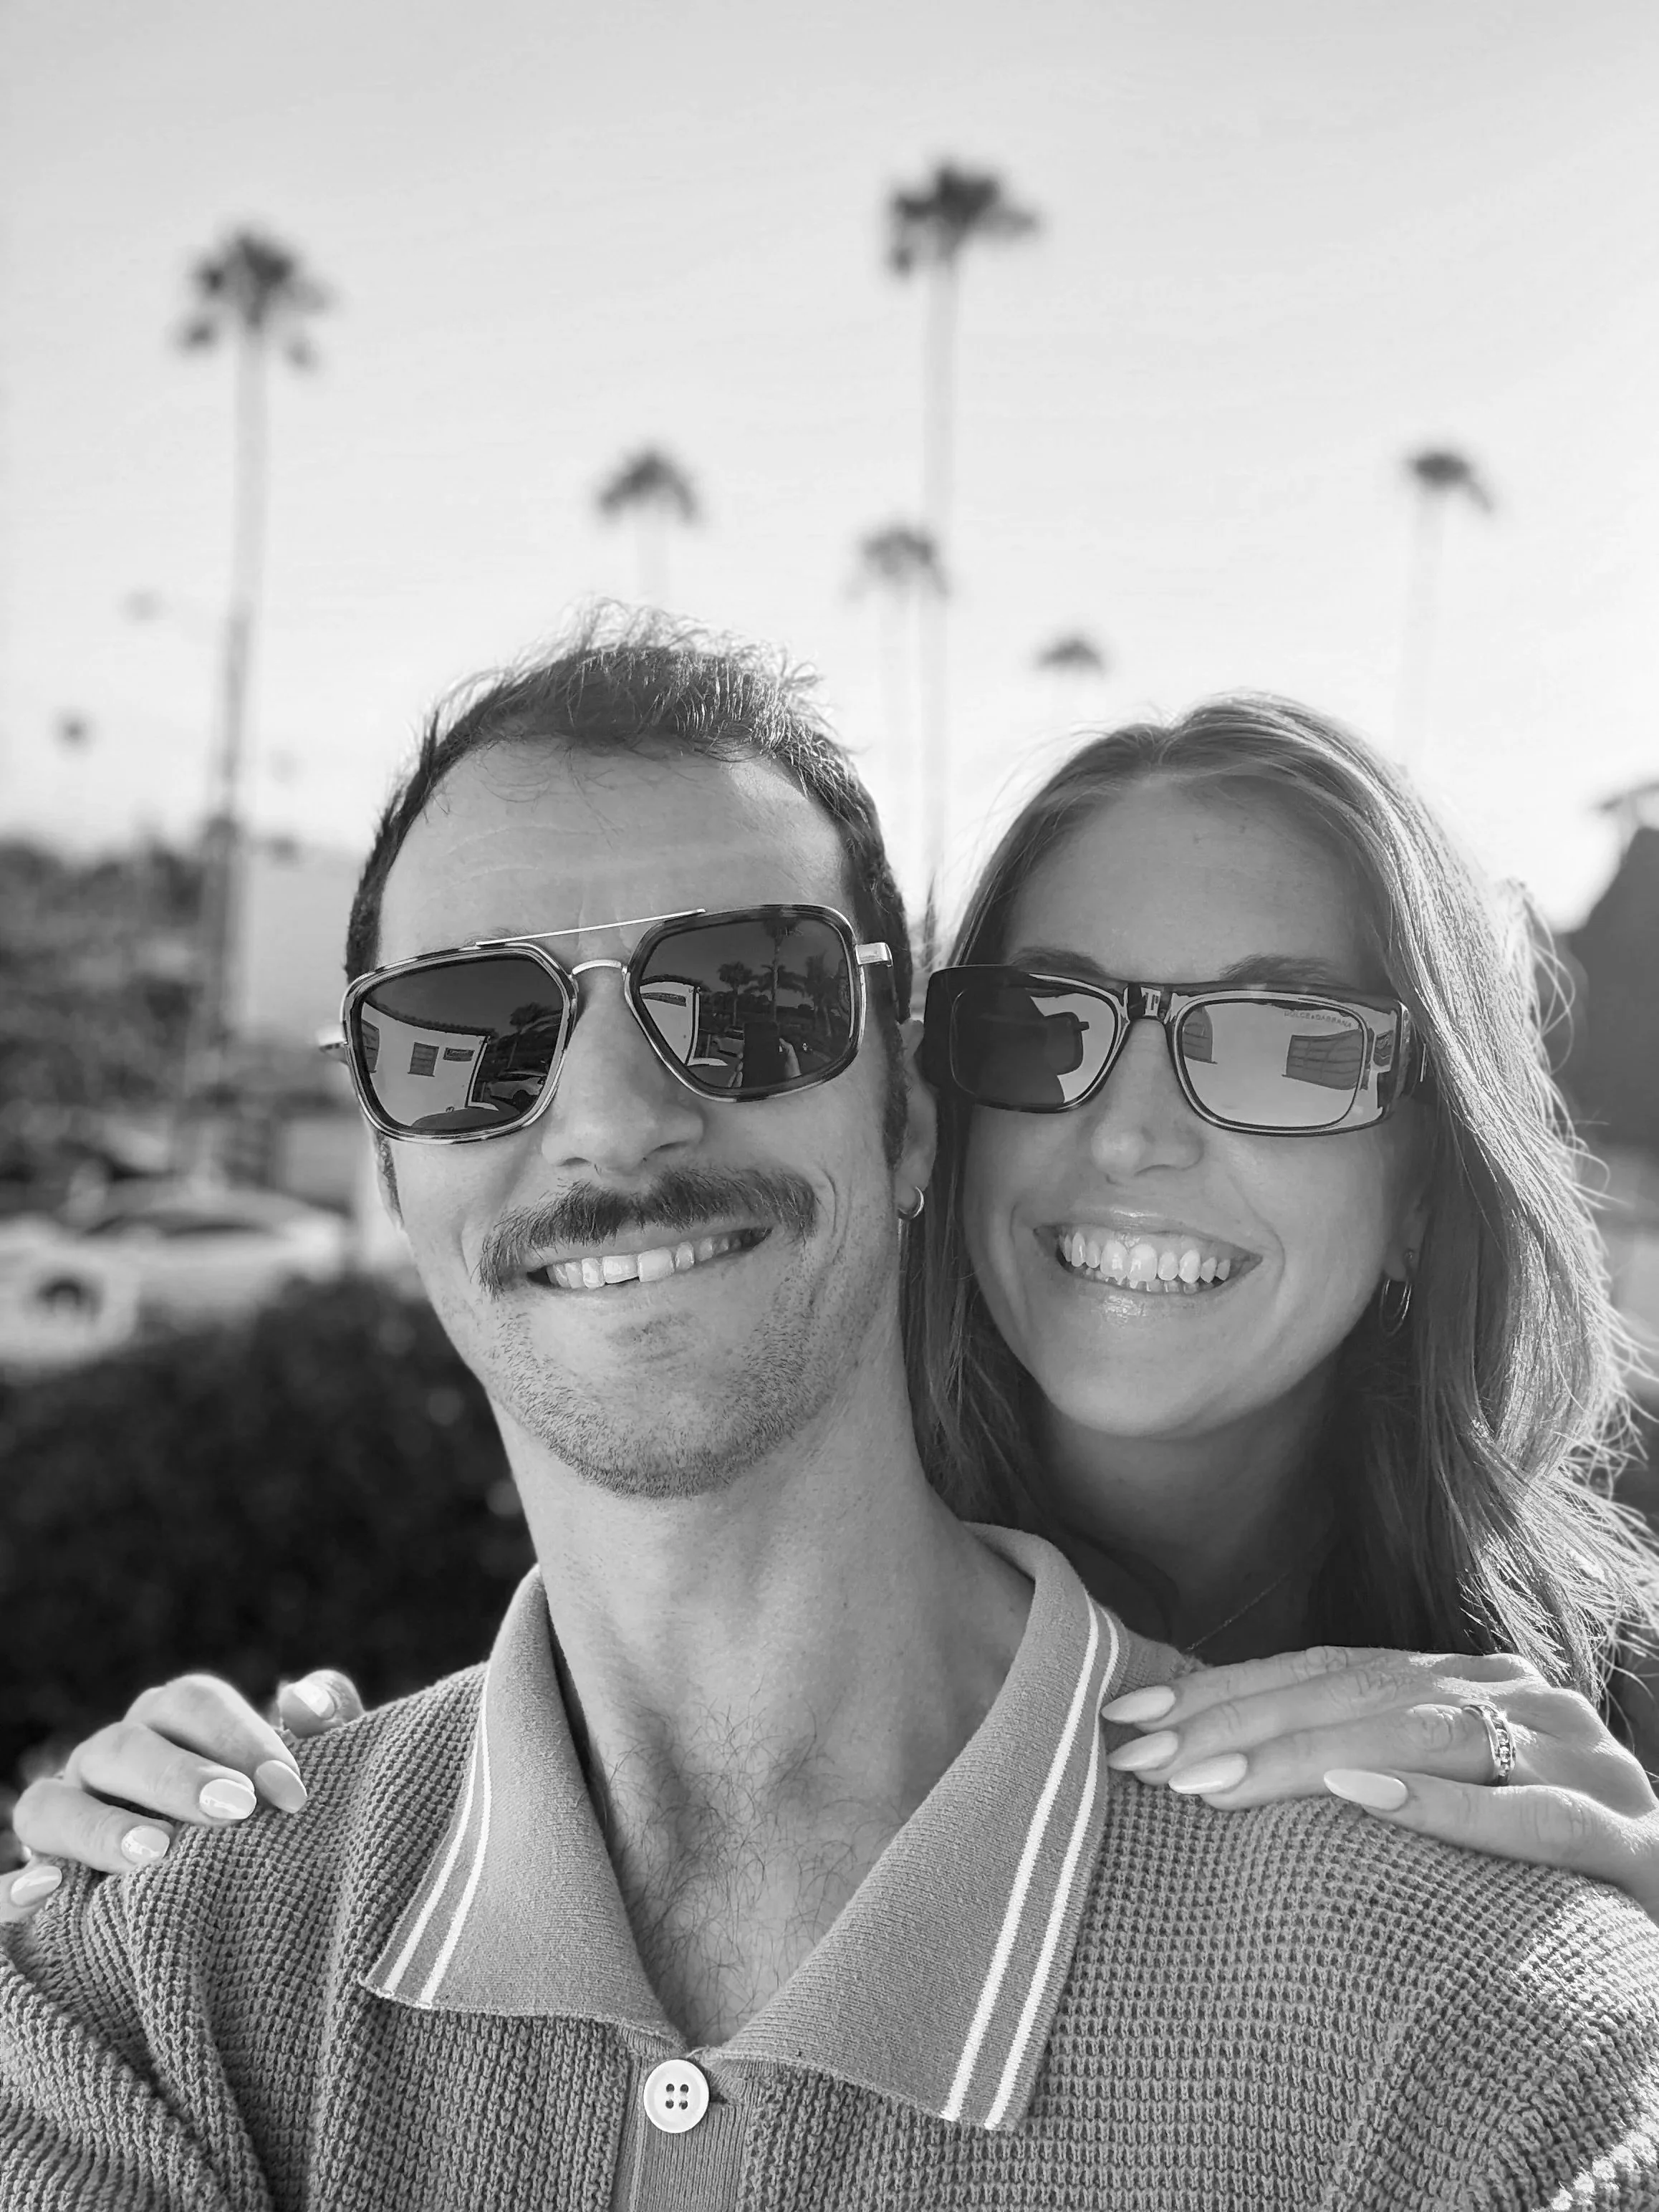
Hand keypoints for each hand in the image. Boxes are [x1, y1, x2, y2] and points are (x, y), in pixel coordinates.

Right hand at [1, 1668, 362, 1921]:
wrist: (218, 1917)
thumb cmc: (268, 1827)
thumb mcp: (297, 1779)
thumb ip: (321, 1727)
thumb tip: (303, 1697)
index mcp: (169, 1724)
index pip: (193, 1703)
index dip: (242, 1737)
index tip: (293, 1793)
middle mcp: (107, 1761)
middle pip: (126, 1745)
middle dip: (180, 1776)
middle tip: (235, 1810)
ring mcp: (63, 1818)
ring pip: (53, 1805)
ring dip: (102, 1827)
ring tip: (155, 1855)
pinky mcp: (35, 1885)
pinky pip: (0, 1886)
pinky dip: (9, 1891)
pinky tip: (41, 1896)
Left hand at [1101, 1644, 1658, 1921]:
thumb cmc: (1542, 1871)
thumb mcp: (1446, 1799)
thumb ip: (1362, 1763)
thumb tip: (1210, 1764)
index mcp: (1471, 1683)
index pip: (1328, 1670)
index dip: (1226, 1688)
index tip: (1129, 1715)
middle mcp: (1521, 1698)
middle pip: (1357, 1694)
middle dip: (1238, 1722)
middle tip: (1141, 1755)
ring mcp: (1580, 1758)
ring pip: (1422, 1737)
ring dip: (1306, 1756)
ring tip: (1210, 1781)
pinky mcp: (1626, 1836)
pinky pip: (1525, 1812)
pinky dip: (1439, 1803)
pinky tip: (1358, 1796)